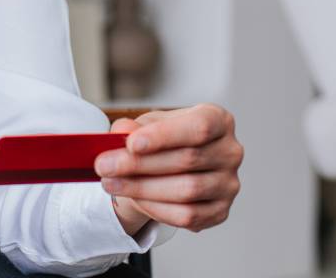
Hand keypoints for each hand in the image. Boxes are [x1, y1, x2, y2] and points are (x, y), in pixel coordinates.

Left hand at [95, 102, 242, 233]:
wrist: (172, 170)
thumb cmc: (164, 142)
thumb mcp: (147, 127)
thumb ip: (134, 127)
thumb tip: (122, 131)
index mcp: (219, 121)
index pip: (199, 127)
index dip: (166, 135)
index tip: (132, 143)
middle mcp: (230, 151)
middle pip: (187, 159)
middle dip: (140, 164)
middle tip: (105, 165)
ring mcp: (228, 183)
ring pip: (186, 190)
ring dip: (142, 188)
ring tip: (111, 183)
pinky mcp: (221, 211)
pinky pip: (188, 215)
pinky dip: (157, 209)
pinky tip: (135, 199)